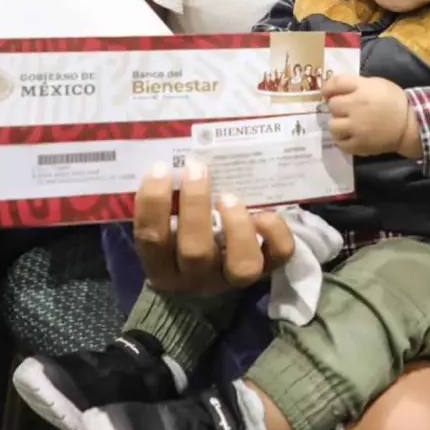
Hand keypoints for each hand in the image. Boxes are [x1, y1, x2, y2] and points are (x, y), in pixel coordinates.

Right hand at [133, 159, 294, 295]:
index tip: (161, 168)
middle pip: (195, 251)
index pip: (151, 238)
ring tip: (229, 196)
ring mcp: (232, 278)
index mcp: (163, 266)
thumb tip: (169, 151)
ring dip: (237, 226)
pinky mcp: (265, 269)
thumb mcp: (164, 225)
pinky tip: (263, 211)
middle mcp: (197, 278)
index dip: (154, 203)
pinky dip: (275, 231)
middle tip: (197, 168)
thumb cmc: (180, 234)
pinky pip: (278, 256)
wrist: (207, 272)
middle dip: (196, 205)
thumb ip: (165, 200)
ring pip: (241, 265)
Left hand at [323, 73, 419, 156]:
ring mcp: (356, 128)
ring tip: (347, 124)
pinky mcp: (359, 145)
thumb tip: (335, 89)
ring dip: (338, 124)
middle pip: (332, 105)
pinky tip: (350, 135)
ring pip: (333, 126)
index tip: (328, 92)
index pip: (334, 84)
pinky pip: (340, 143)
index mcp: (362, 89)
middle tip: (345, 109)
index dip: (327, 88)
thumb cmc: (394, 101)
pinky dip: (342, 139)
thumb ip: (356, 84)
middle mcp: (356, 107)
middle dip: (337, 106)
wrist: (409, 125)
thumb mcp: (378, 84)